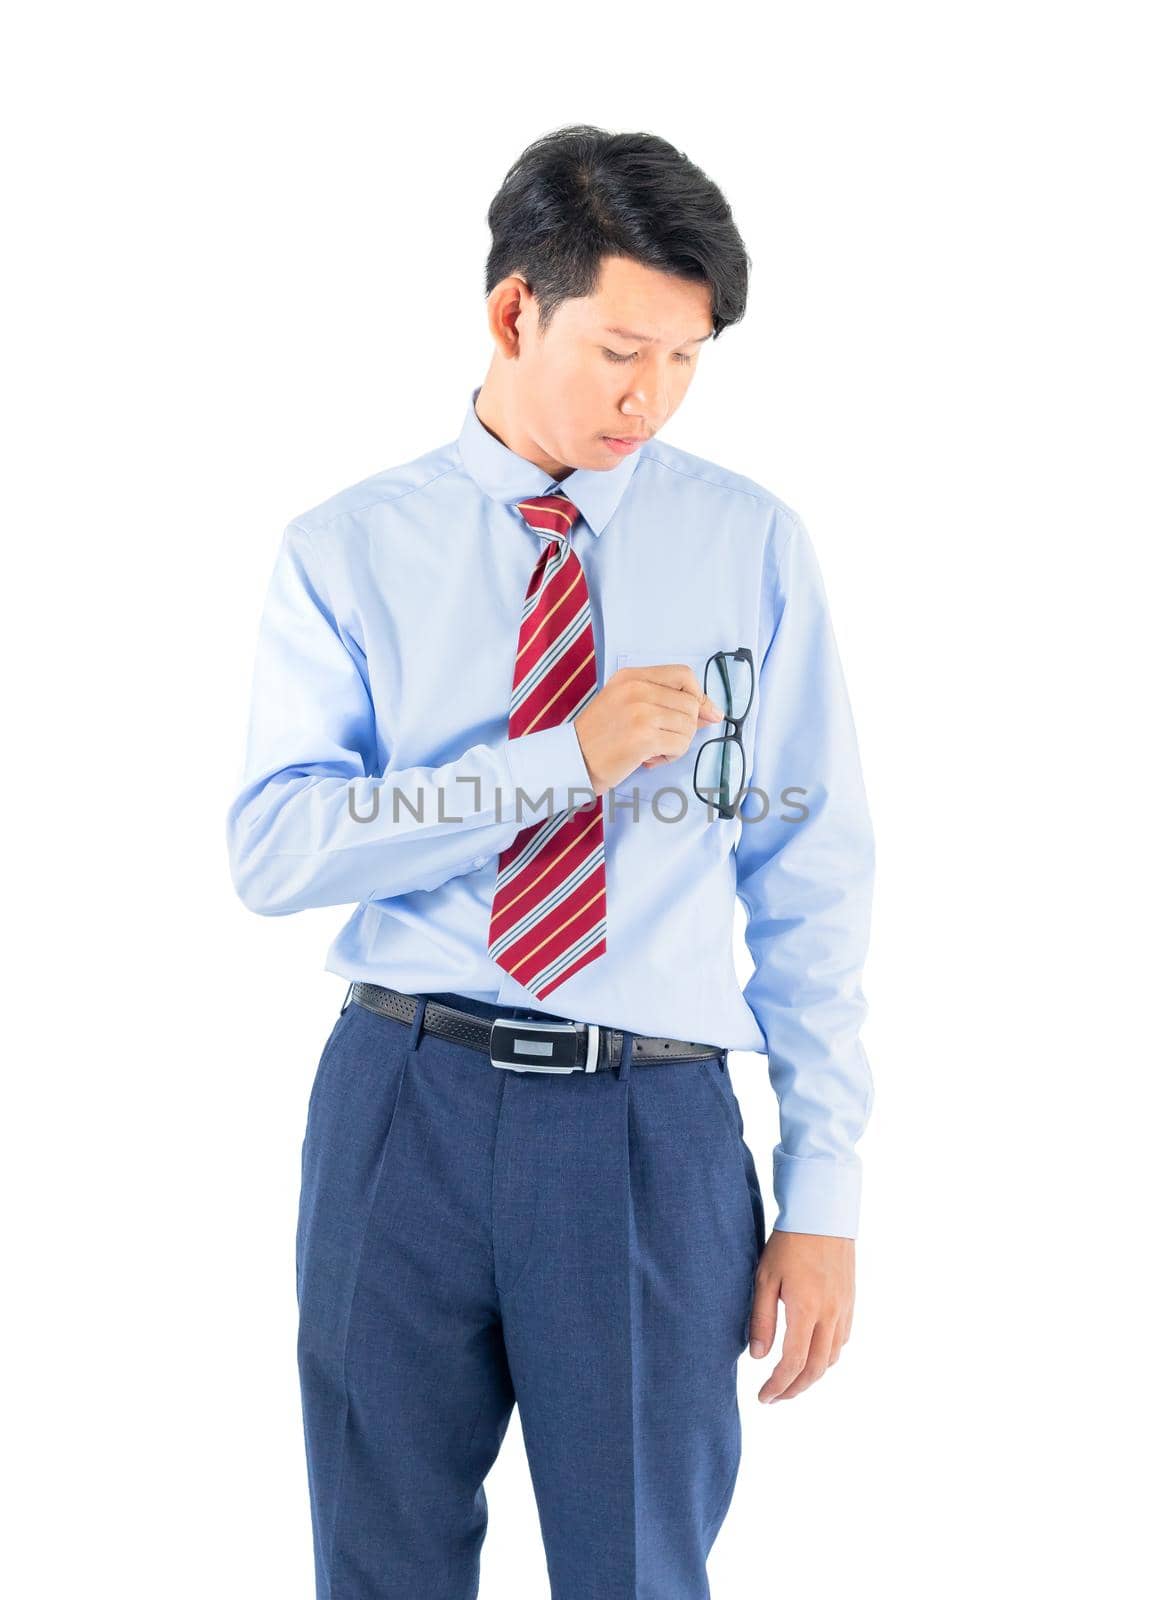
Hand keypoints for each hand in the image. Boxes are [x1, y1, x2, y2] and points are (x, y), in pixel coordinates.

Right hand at [573, 663, 723, 793]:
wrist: (572, 760)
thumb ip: (667, 703)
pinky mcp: (644, 737)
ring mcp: (640, 712)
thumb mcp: (628, 706)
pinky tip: (650, 759)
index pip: (684, 674)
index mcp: (632, 676)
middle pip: (690, 703)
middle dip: (685, 727)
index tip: (701, 714)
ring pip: (688, 726)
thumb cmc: (601, 737)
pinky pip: (680, 744)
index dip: (698, 695)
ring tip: (653, 750)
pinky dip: (670, 756)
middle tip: (661, 740)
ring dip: (677, 744)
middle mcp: (637, 689)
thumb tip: (714, 712)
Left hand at [748, 1230, 854, 1402]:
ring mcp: (844, 1309)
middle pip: (815, 1369)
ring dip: (811, 1376)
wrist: (823, 1214)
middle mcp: (830, 1315)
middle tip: (776, 1398)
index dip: (777, 1386)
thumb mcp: (764, 1277)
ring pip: (831, 1358)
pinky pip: (842, 1341)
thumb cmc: (788, 1242)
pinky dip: (826, 1357)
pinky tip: (812, 1355)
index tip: (763, 1397)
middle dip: (794, 1390)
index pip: (792, 1364)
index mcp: (806, 1310)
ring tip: (791, 1380)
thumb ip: (761, 1319)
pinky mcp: (850, 1302)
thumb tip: (757, 1357)